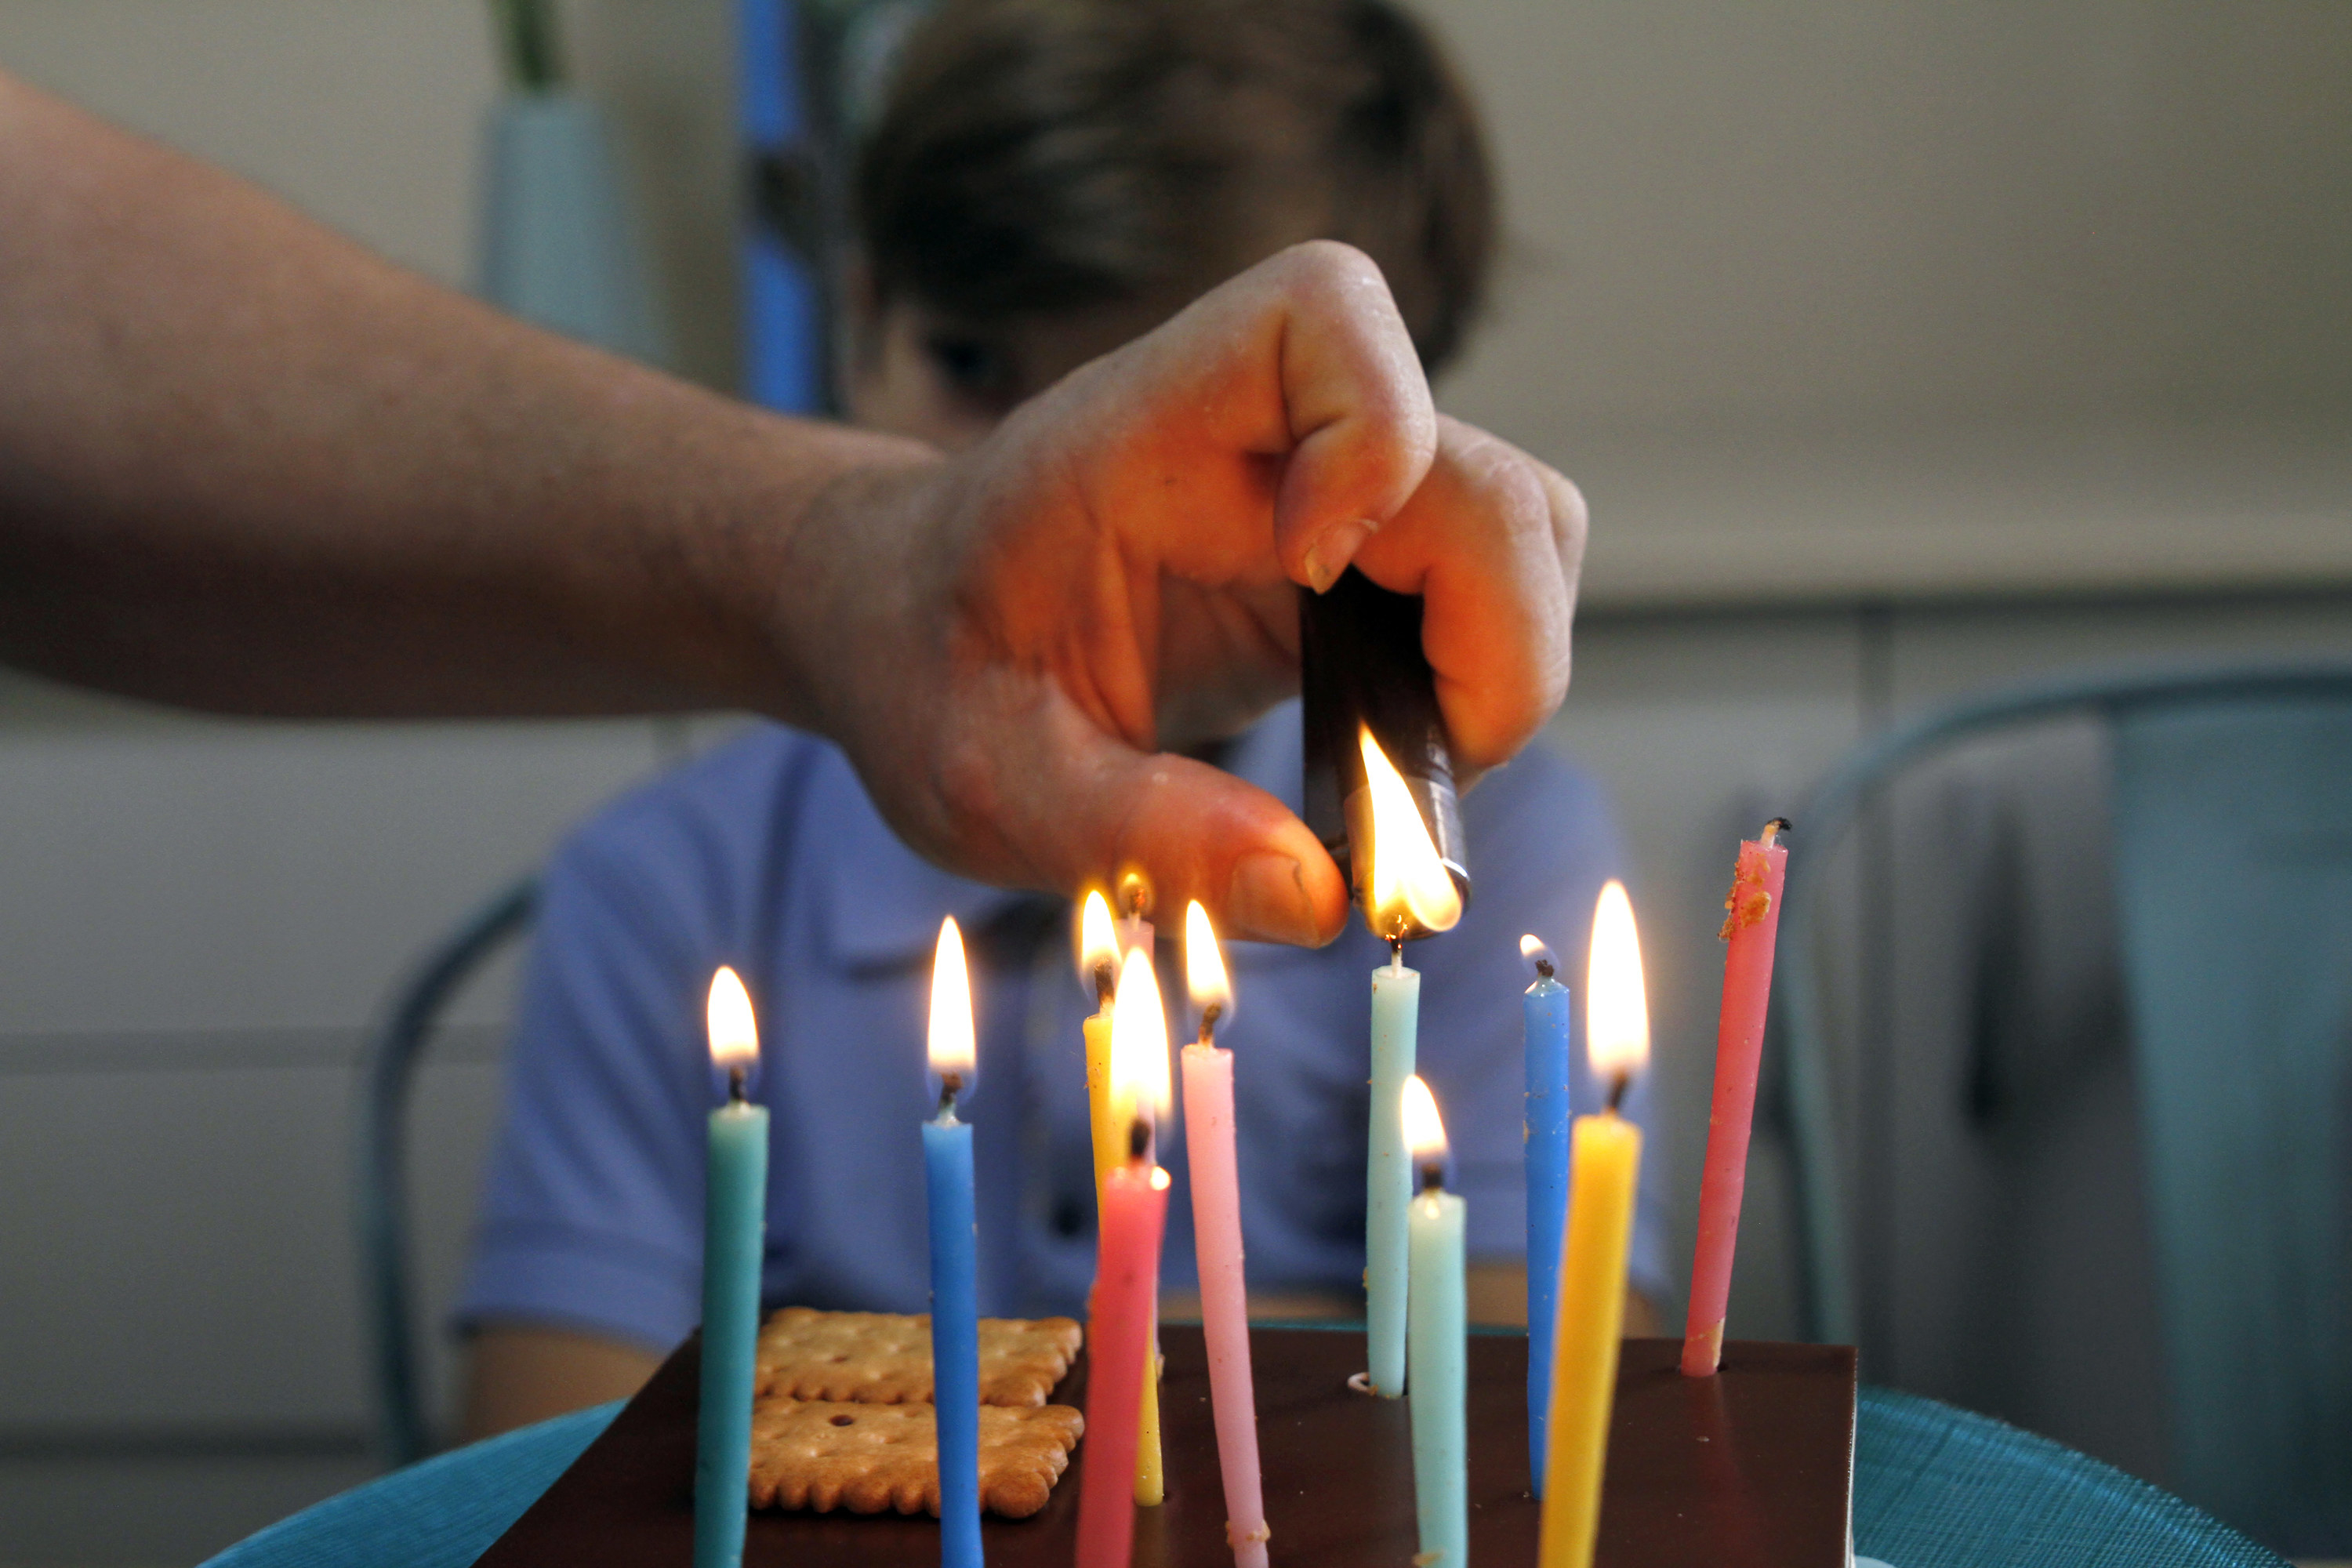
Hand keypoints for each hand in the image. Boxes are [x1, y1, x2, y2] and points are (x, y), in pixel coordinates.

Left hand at [786, 242, 1586, 945]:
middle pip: (1476, 467)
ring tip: (1395, 779)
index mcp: (1149, 426)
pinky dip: (1480, 681)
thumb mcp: (985, 778)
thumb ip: (1135, 832)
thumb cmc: (926, 670)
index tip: (1310, 580)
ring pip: (1519, 525)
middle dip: (1494, 633)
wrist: (903, 629)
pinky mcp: (1359, 558)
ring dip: (1503, 660)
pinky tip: (1388, 761)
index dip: (1374, 438)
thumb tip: (1318, 899)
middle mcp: (1263, 435)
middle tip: (1410, 782)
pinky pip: (1488, 588)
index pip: (1324, 315)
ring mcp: (1326, 492)